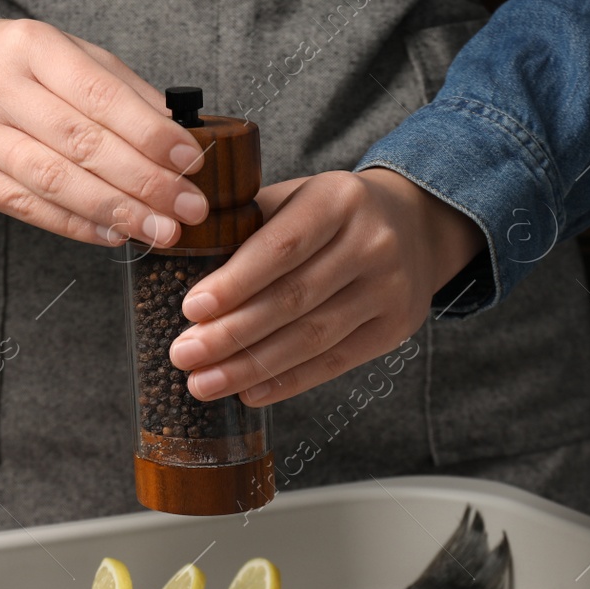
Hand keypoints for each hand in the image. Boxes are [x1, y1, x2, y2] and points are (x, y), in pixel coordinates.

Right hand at [0, 16, 208, 244]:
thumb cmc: (10, 65)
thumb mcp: (62, 54)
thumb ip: (118, 88)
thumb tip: (177, 133)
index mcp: (30, 46)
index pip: (100, 96)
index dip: (150, 134)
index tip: (191, 162)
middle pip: (81, 143)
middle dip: (144, 181)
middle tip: (188, 208)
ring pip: (54, 181)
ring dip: (116, 211)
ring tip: (160, 230)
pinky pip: (27, 207)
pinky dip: (77, 225)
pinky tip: (114, 234)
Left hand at [167, 168, 483, 405]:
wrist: (414, 226)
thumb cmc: (332, 214)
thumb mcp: (296, 197)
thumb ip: (246, 224)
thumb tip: (176, 265)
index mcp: (339, 198)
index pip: (282, 246)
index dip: (235, 282)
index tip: (191, 309)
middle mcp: (372, 243)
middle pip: (294, 297)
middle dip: (232, 333)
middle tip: (184, 355)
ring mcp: (389, 288)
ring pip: (313, 337)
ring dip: (252, 365)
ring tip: (204, 382)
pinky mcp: (395, 327)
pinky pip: (335, 361)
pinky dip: (287, 381)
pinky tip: (249, 391)